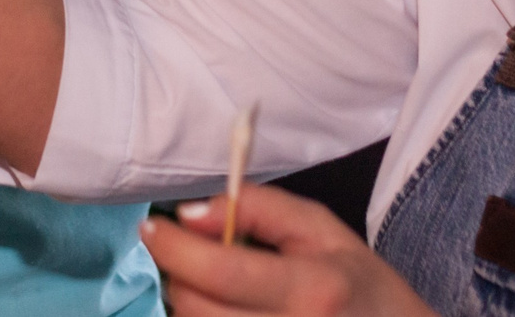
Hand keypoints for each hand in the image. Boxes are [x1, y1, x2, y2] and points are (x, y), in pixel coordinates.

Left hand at [142, 186, 435, 316]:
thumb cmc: (361, 287)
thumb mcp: (321, 231)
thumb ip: (259, 208)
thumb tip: (190, 213)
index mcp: (312, 290)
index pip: (221, 272)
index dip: (174, 247)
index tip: (153, 228)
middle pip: (197, 310)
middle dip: (177, 276)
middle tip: (184, 255)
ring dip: (187, 306)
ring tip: (207, 287)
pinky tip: (222, 311)